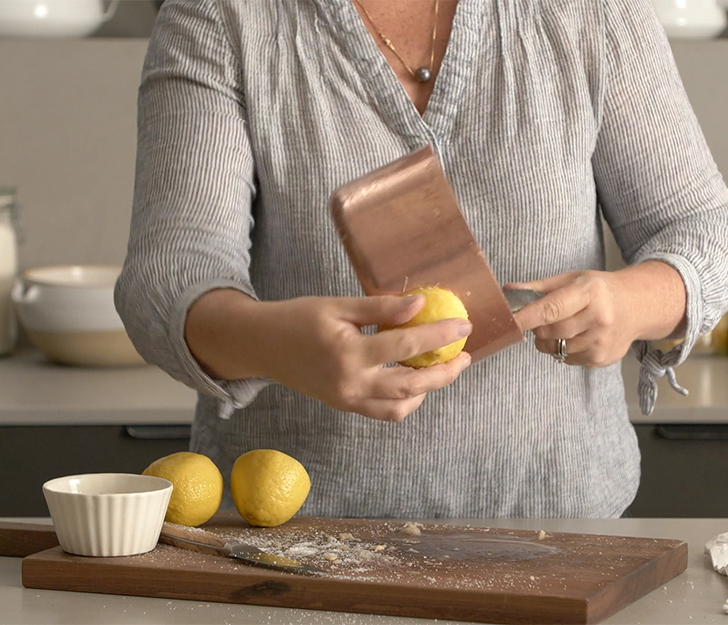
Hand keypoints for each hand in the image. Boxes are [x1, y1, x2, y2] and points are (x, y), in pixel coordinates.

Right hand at [186, 290, 471, 421]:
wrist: (262, 346)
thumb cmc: (298, 318)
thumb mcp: (339, 306)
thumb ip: (381, 308)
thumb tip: (421, 304)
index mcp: (349, 354)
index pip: (407, 346)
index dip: (440, 335)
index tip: (464, 326)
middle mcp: (351, 384)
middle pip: (412, 385)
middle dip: (445, 373)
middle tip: (465, 356)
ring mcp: (348, 400)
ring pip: (401, 406)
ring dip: (428, 390)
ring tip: (443, 368)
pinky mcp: (346, 406)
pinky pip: (385, 411)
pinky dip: (406, 399)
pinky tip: (414, 378)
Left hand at [509, 271, 639, 367]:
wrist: (636, 306)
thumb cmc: (600, 291)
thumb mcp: (573, 280)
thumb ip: (539, 288)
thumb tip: (507, 291)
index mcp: (589, 292)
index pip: (551, 308)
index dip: (526, 317)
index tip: (509, 322)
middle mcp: (599, 318)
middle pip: (551, 332)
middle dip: (538, 328)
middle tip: (544, 319)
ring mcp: (601, 341)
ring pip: (557, 349)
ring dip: (550, 341)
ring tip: (564, 326)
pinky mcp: (601, 358)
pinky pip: (568, 360)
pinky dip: (565, 350)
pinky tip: (578, 336)